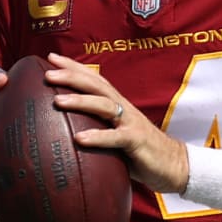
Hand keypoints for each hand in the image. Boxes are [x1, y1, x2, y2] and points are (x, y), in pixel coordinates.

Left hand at [44, 52, 188, 193]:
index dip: (74, 66)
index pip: (94, 79)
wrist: (173, 164)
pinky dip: (97, 137)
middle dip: (71, 76)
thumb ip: (97, 128)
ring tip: (58, 101)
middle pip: (96, 85)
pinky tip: (80, 139)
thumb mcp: (115, 134)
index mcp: (117, 104)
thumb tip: (65, 133)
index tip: (50, 57)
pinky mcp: (137, 140)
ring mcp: (130, 123)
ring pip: (104, 105)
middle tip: (48, 73)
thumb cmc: (139, 150)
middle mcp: (123, 107)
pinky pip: (115, 137)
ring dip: (80, 101)